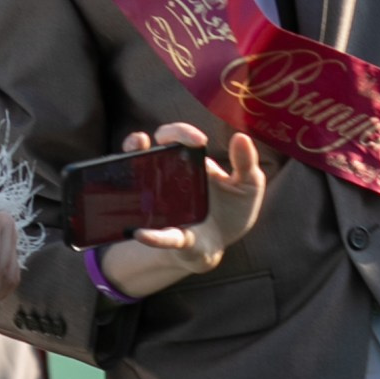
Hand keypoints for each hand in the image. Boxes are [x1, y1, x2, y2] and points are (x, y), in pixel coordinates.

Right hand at [100, 121, 266, 295]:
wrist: (221, 245)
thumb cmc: (231, 211)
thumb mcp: (248, 185)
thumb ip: (247, 163)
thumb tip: (241, 136)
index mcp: (189, 164)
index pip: (177, 138)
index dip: (182, 133)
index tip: (199, 141)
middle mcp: (168, 179)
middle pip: (148, 150)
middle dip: (143, 139)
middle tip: (165, 142)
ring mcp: (161, 204)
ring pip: (136, 180)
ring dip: (131, 164)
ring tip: (135, 153)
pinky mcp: (168, 234)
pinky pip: (157, 235)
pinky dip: (150, 235)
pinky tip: (141, 233)